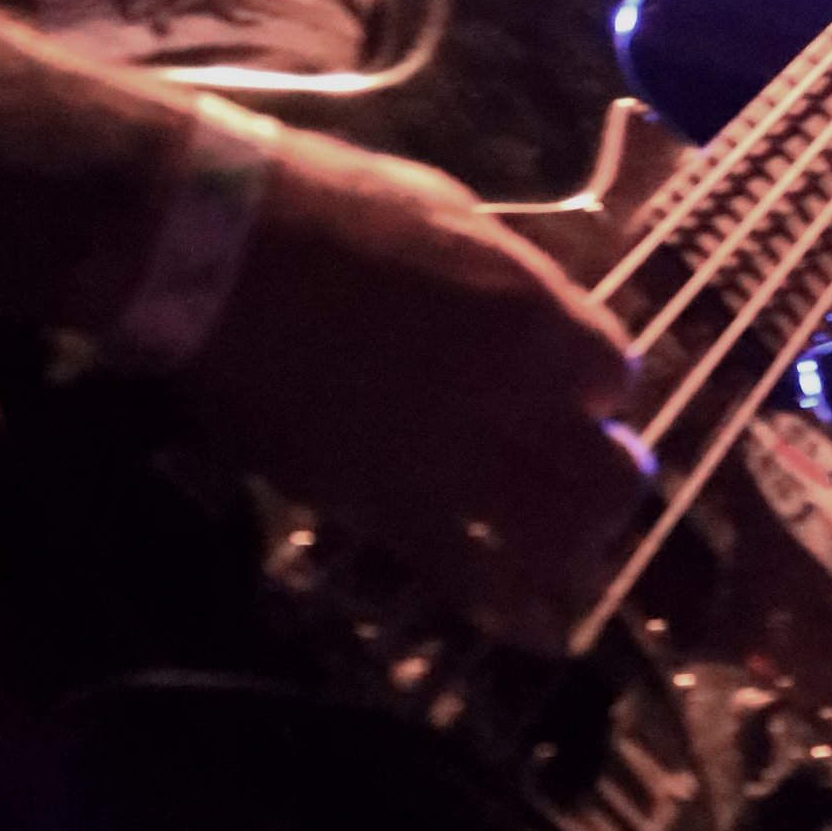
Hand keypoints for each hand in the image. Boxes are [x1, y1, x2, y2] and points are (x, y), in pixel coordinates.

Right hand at [180, 129, 645, 653]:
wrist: (219, 252)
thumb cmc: (328, 207)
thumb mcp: (448, 215)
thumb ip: (507, 282)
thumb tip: (533, 314)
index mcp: (532, 314)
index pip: (612, 374)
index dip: (600, 386)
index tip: (583, 389)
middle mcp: (511, 399)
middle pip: (604, 473)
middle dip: (611, 482)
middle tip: (602, 480)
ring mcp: (449, 462)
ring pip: (552, 537)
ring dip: (573, 549)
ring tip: (574, 557)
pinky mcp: (385, 506)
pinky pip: (463, 573)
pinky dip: (502, 602)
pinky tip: (529, 623)